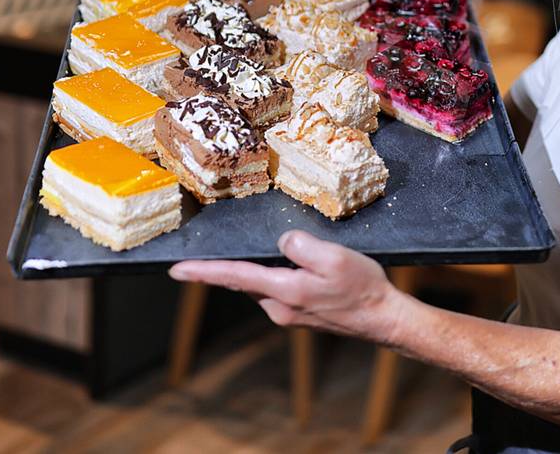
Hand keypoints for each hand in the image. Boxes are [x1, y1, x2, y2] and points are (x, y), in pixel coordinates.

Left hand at [169, 231, 403, 343]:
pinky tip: (288, 265)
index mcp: (285, 291)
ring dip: (255, 270)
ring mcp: (288, 314)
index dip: (204, 272)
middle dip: (228, 266)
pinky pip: (275, 290)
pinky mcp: (299, 315)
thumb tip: (281, 241)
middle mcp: (280, 307)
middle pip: (245, 280)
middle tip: (209, 250)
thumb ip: (301, 245)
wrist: (382, 318)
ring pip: (261, 285)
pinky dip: (272, 276)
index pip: (235, 277)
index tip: (176, 269)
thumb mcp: (334, 257)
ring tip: (261, 250)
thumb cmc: (361, 287)